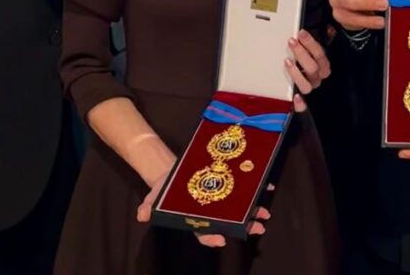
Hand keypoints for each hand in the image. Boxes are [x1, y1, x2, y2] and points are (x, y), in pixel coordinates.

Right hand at [136, 172, 270, 246]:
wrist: (172, 170)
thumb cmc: (164, 189)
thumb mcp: (153, 197)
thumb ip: (148, 207)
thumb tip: (141, 215)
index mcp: (195, 217)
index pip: (204, 232)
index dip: (213, 237)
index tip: (222, 239)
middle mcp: (212, 210)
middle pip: (230, 222)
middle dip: (245, 226)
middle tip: (258, 228)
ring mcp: (222, 198)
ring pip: (242, 208)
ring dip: (255, 211)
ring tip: (265, 214)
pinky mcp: (229, 183)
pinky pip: (246, 188)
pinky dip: (258, 188)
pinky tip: (268, 187)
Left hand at [286, 30, 330, 111]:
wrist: (302, 81)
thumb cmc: (303, 62)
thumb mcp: (308, 50)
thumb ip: (309, 42)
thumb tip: (307, 29)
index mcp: (322, 65)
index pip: (319, 54)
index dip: (310, 43)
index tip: (300, 33)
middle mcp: (317, 78)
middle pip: (313, 68)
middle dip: (301, 53)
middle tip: (291, 42)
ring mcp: (309, 89)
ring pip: (307, 85)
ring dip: (297, 73)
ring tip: (287, 61)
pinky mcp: (300, 102)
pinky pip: (303, 108)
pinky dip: (300, 103)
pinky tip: (295, 97)